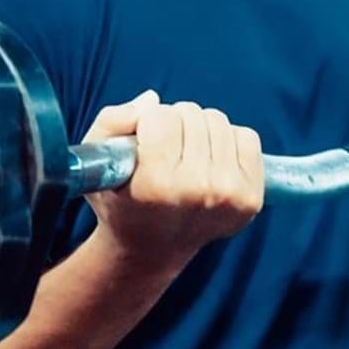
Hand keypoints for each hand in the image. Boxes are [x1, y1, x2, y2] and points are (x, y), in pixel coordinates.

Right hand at [82, 91, 264, 271]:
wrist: (151, 248)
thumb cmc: (121, 197)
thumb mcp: (97, 158)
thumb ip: (113, 120)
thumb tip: (153, 100)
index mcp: (155, 185)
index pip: (162, 117)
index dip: (148, 123)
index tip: (143, 143)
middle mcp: (196, 192)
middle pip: (192, 115)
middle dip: (175, 123)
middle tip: (165, 151)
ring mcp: (228, 197)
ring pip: (219, 122)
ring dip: (200, 129)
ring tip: (186, 156)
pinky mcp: (251, 199)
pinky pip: (247, 137)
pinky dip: (229, 140)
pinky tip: (210, 161)